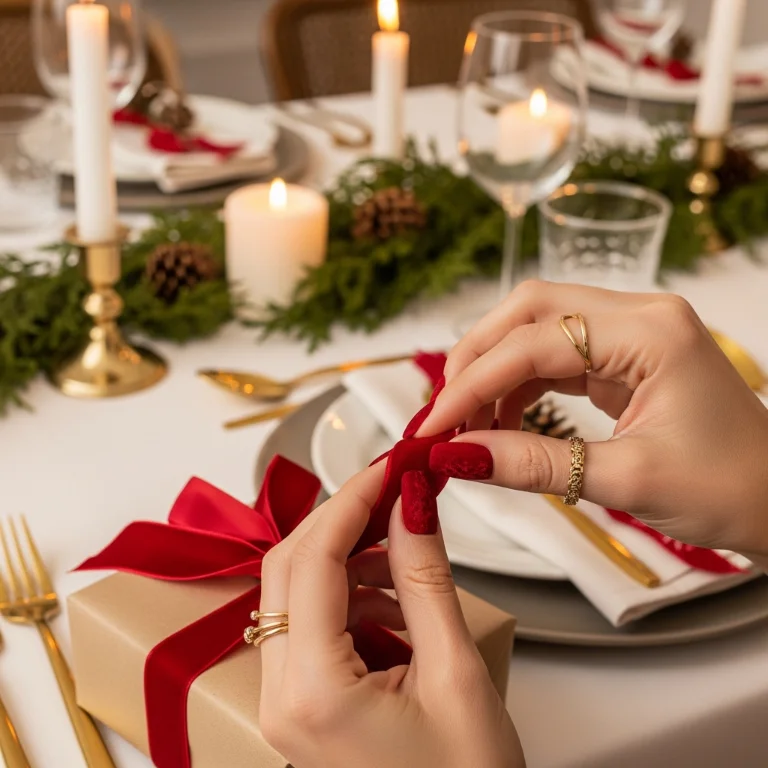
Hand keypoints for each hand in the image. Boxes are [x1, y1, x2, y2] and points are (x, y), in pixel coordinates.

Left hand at [258, 464, 523, 767]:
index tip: (390, 465)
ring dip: (347, 561)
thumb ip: (426, 577)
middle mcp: (280, 697)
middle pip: (288, 570)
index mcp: (313, 692)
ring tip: (406, 549)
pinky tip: (397, 598)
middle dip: (341, 522)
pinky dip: (350, 597)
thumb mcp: (456, 673)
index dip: (350, 501)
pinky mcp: (302, 707)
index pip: (311, 560)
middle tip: (395, 491)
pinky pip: (312, 628)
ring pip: (296, 596)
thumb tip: (412, 501)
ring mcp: (285, 705)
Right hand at [420, 281, 767, 567]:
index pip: (534, 342)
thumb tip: (456, 458)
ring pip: (536, 328)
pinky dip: (519, 384)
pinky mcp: (623, 356)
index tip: (433, 426)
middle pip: (529, 310)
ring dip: (494, 372)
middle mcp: (639, 315)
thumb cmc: (731, 489)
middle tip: (442, 413)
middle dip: (476, 359)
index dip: (474, 383)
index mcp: (650, 332)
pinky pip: (555, 355)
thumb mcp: (626, 480)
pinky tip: (503, 420)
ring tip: (468, 425)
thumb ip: (534, 463)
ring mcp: (631, 331)